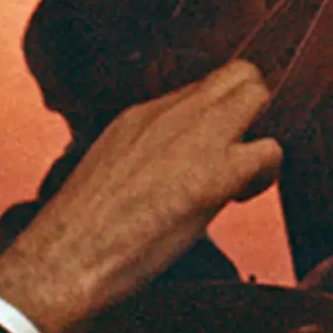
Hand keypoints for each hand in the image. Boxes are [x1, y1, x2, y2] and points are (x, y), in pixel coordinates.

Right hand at [0, 60, 281, 332]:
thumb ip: (140, 158)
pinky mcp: (214, 174)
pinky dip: (264, 175)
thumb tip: (162, 176)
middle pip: (237, 74)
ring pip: (257, 95)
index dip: (216, 116)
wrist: (63, 258)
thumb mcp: (104, 172)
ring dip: (258, 136)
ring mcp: (194, 138)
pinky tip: (237, 200)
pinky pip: (269, 151)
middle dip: (249, 110)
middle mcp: (168, 114)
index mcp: (139, 115)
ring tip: (239, 180)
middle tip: (238, 156)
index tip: (210, 150)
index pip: (200, 89)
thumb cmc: (76, 233)